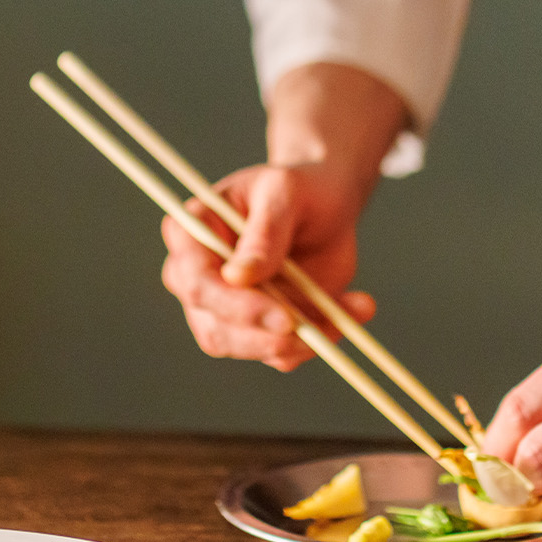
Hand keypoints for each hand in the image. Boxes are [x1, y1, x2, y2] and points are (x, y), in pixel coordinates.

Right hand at [159, 161, 374, 370]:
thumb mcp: (284, 193)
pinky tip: (352, 308)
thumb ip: (264, 232)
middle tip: (316, 328)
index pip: (196, 281)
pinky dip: (320, 337)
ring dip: (301, 340)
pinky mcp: (258, 329)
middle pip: (216, 327)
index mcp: (190, 234)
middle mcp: (198, 278)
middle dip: (268, 336)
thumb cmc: (297, 189)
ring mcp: (226, 309)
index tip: (283, 317)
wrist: (326, 206)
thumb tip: (237, 277)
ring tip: (351, 308)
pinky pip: (282, 352)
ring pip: (249, 347)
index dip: (235, 305)